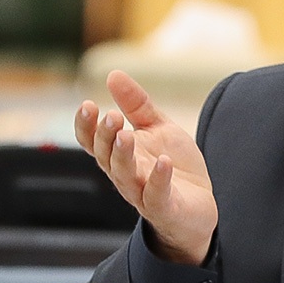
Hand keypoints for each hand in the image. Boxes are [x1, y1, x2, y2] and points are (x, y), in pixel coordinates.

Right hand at [75, 70, 218, 264]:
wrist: (197, 207)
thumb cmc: (171, 166)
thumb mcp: (157, 128)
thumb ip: (136, 105)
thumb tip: (113, 75)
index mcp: (119, 155)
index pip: (93, 141)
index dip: (86, 126)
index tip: (87, 105)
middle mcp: (126, 174)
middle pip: (106, 157)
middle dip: (106, 137)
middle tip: (111, 117)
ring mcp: (143, 193)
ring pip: (125, 176)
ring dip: (123, 156)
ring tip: (126, 134)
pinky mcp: (165, 208)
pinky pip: (157, 196)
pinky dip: (158, 179)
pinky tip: (163, 162)